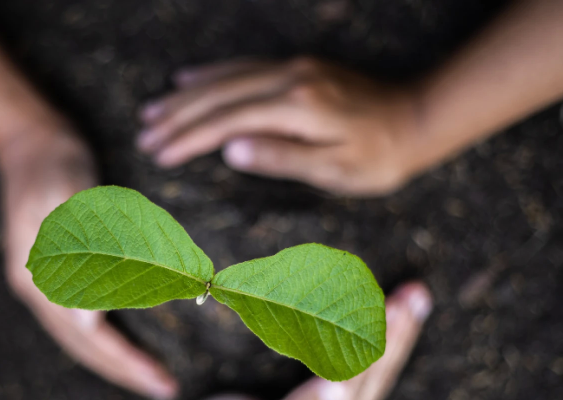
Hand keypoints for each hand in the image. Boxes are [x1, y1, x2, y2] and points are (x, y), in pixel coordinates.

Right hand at [0, 127, 177, 399]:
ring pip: (80, 339)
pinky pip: (81, 321)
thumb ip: (84, 245)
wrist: (31, 141)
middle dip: (125, 370)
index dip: (125, 359)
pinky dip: (106, 340)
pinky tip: (126, 346)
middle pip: (84, 346)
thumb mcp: (68, 194)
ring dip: (115, 361)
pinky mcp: (54, 274)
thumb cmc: (55, 162)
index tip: (160, 379)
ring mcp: (42, 283)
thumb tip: (98, 312)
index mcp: (40, 276)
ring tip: (151, 377)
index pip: (88, 334)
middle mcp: (38, 288)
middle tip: (166, 390)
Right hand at [137, 57, 423, 195]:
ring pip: (227, 77)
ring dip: (187, 94)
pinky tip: (189, 78)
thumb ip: (281, 157)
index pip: (228, 121)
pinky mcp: (298, 67)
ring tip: (152, 109)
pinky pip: (244, 66)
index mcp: (297, 108)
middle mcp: (290, 79)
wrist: (418, 119)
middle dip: (178, 115)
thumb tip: (230, 150)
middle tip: (143, 133)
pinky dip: (212, 73)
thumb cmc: (379, 157)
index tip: (158, 153)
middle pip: (219, 94)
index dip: (189, 138)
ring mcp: (293, 68)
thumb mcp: (334, 170)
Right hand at [175, 282, 431, 399]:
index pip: (360, 385)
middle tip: (415, 294)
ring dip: (396, 340)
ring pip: (376, 382)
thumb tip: (334, 390)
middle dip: (398, 335)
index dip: (380, 343)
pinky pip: (365, 386)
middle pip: (376, 381)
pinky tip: (388, 327)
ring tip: (412, 301)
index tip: (396, 306)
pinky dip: (379, 351)